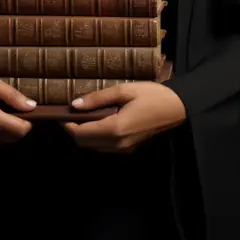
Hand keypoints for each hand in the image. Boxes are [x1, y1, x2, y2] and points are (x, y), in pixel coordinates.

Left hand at [60, 81, 186, 152]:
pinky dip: (95, 136)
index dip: (66, 124)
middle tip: (69, 112)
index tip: (60, 112)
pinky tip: (97, 121)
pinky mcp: (129, 149)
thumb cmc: (152, 95)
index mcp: (114, 129)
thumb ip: (98, 98)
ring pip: (93, 146)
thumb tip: (74, 104)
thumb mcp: (124, 90)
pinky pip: (104, 147)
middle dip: (72, 129)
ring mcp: (124, 149)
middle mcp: (117, 144)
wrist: (178, 108)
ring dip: (83, 134)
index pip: (80, 134)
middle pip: (84, 143)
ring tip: (82, 115)